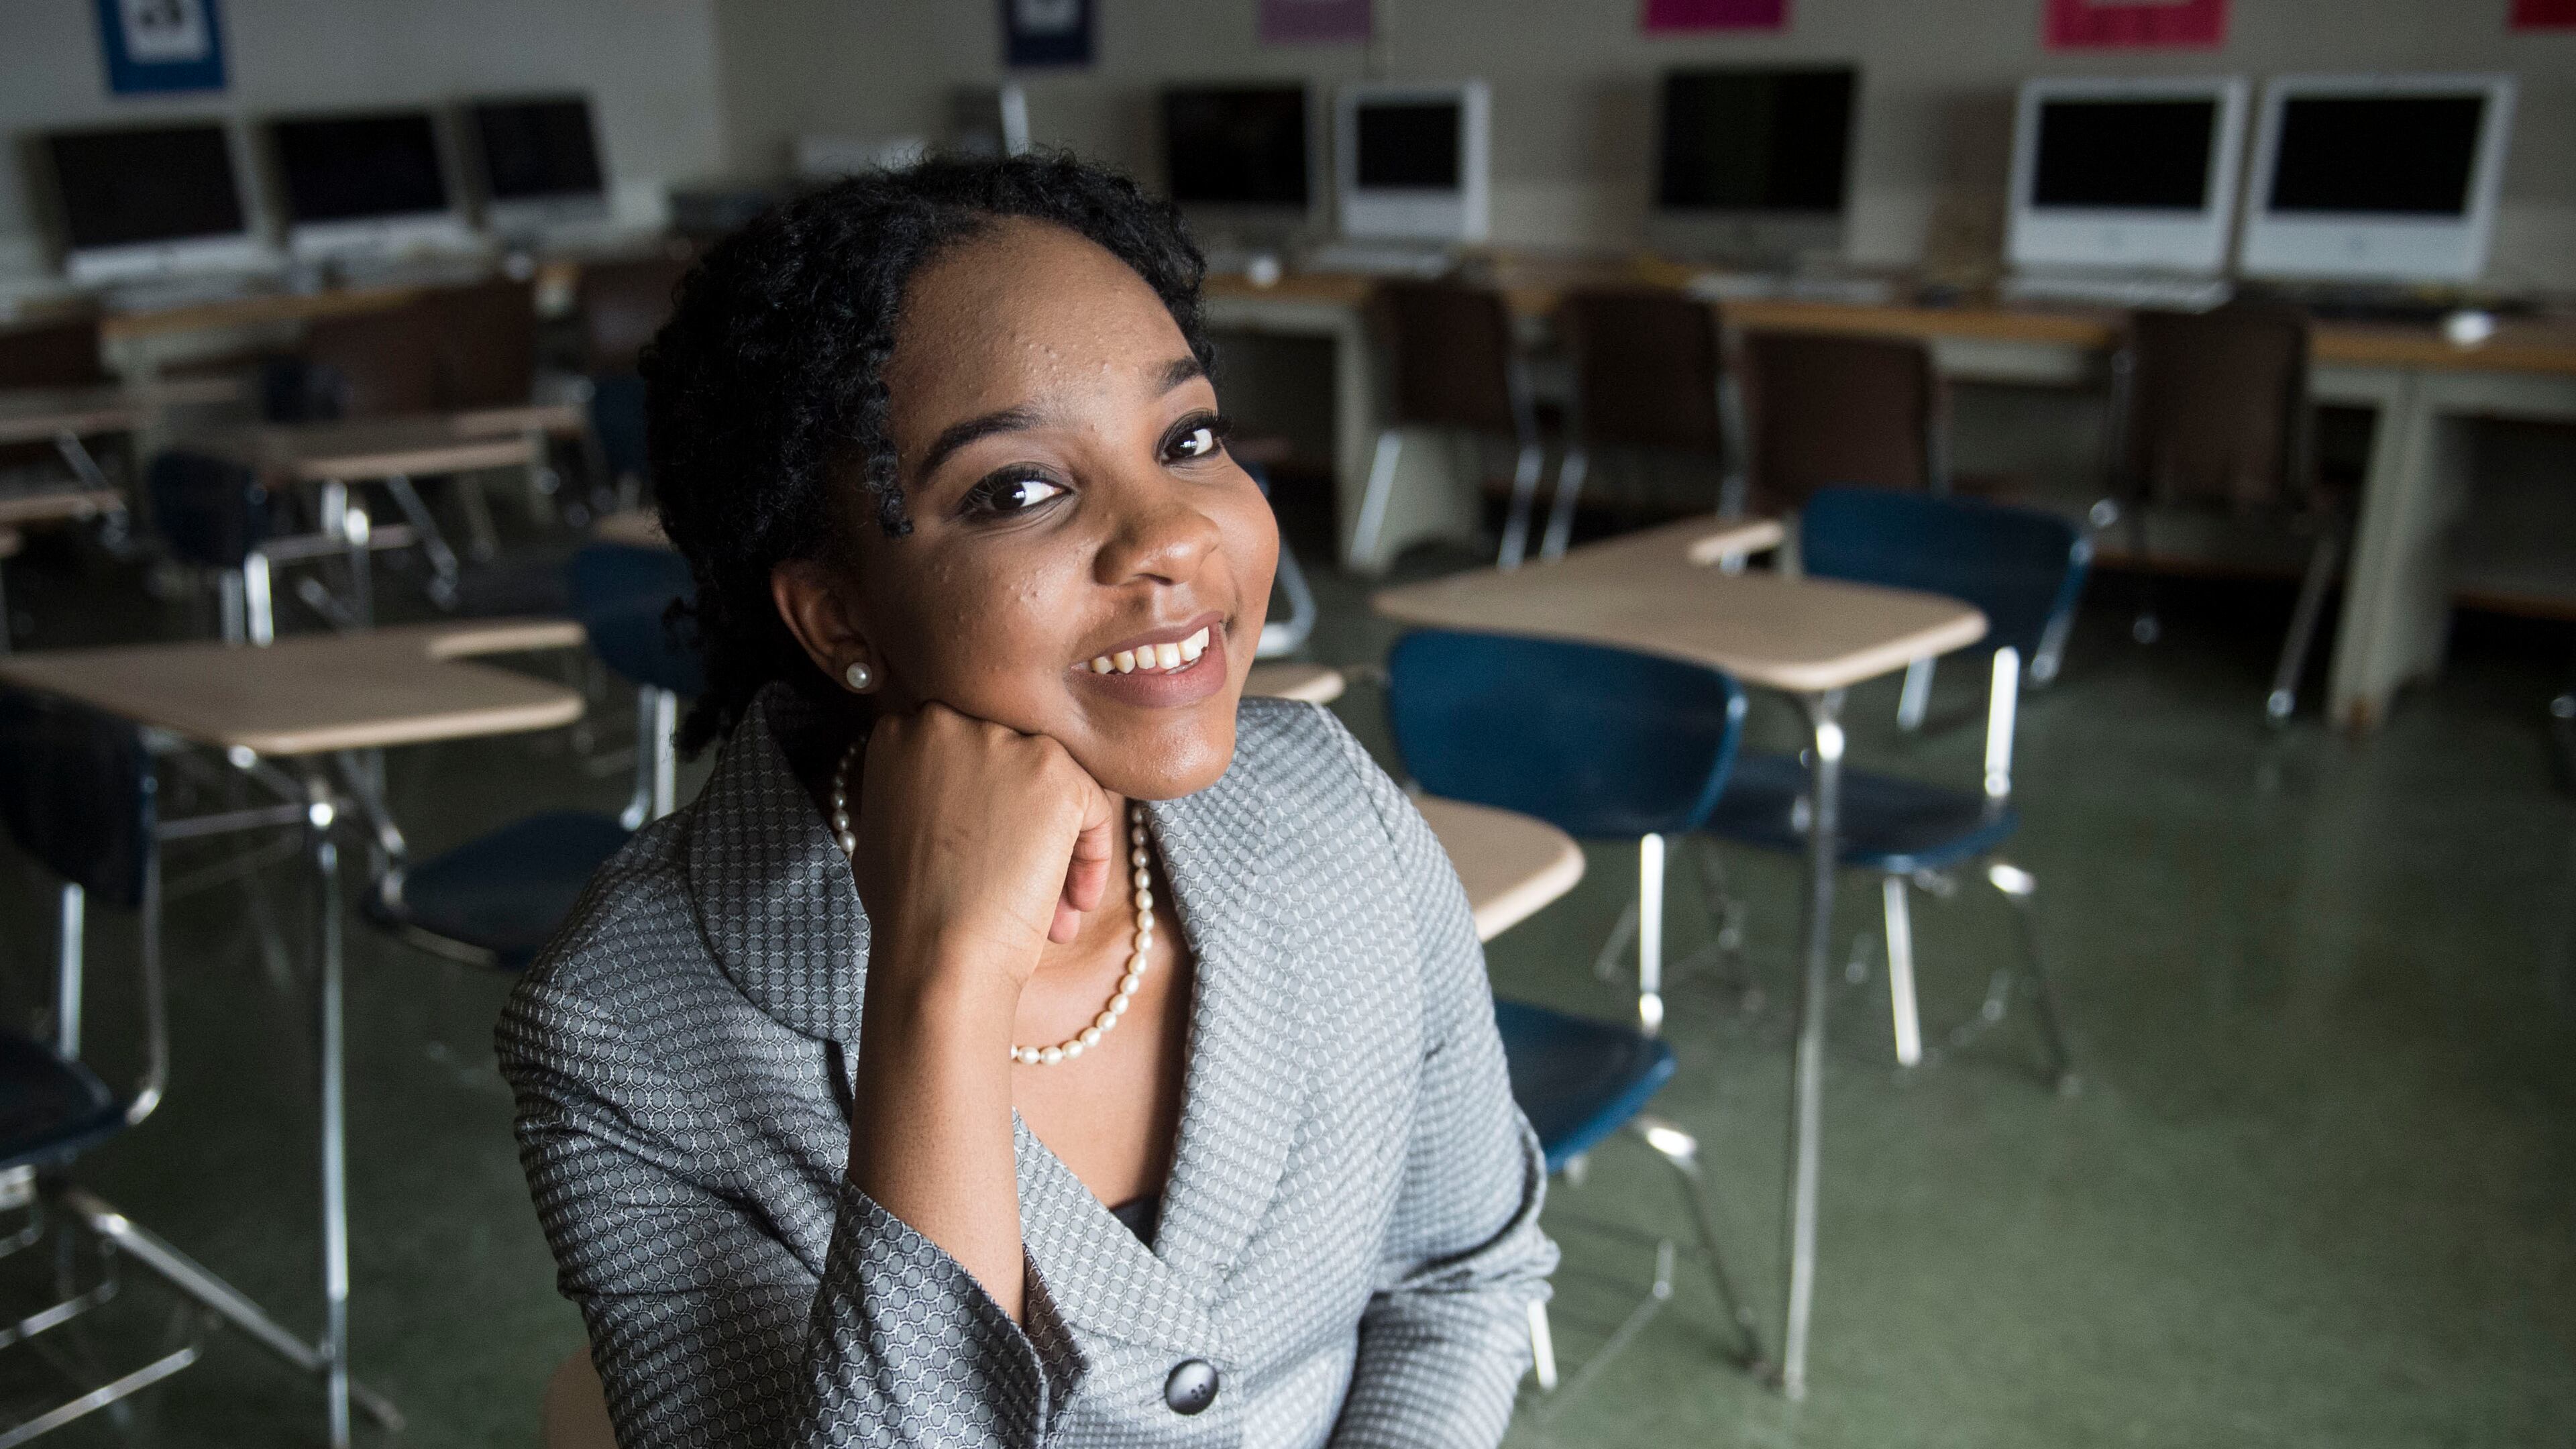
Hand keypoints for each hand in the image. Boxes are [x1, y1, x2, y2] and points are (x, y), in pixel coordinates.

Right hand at [850, 703, 1118, 1005]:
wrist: (937, 954)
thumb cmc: (905, 911)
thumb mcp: (884, 829)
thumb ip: (915, 789)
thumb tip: (948, 787)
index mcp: (902, 730)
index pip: (966, 749)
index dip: (986, 804)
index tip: (988, 851)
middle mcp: (950, 720)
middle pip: (1013, 761)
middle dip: (1024, 822)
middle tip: (1022, 879)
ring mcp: (1005, 741)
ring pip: (1056, 784)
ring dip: (1060, 844)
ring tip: (1055, 907)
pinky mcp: (1057, 772)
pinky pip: (1094, 808)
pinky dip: (1092, 857)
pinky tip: (1076, 904)